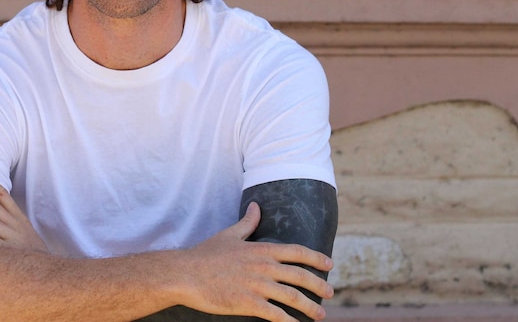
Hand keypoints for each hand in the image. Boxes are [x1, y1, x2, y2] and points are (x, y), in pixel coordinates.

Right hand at [179, 203, 333, 321]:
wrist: (186, 273)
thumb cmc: (206, 254)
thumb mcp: (230, 234)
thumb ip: (247, 222)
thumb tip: (256, 206)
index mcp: (261, 249)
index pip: (297, 252)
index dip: (316, 258)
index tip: (329, 265)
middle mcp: (263, 267)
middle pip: (301, 276)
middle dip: (319, 285)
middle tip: (330, 293)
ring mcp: (257, 286)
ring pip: (293, 297)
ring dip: (310, 307)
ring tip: (320, 314)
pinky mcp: (248, 303)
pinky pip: (276, 315)